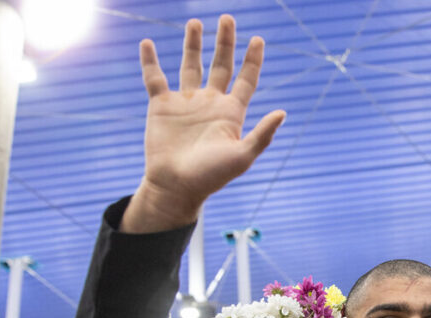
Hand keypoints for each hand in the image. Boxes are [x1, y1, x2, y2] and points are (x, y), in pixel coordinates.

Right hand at [122, 15, 286, 231]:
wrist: (176, 187)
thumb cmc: (211, 177)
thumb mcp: (242, 157)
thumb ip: (262, 135)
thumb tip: (282, 112)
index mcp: (231, 113)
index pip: (246, 80)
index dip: (252, 60)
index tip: (258, 39)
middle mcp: (210, 103)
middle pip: (221, 65)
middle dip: (225, 42)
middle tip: (227, 18)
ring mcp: (185, 103)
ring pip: (190, 65)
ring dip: (193, 44)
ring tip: (196, 22)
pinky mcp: (161, 106)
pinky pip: (155, 78)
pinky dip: (150, 60)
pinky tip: (148, 43)